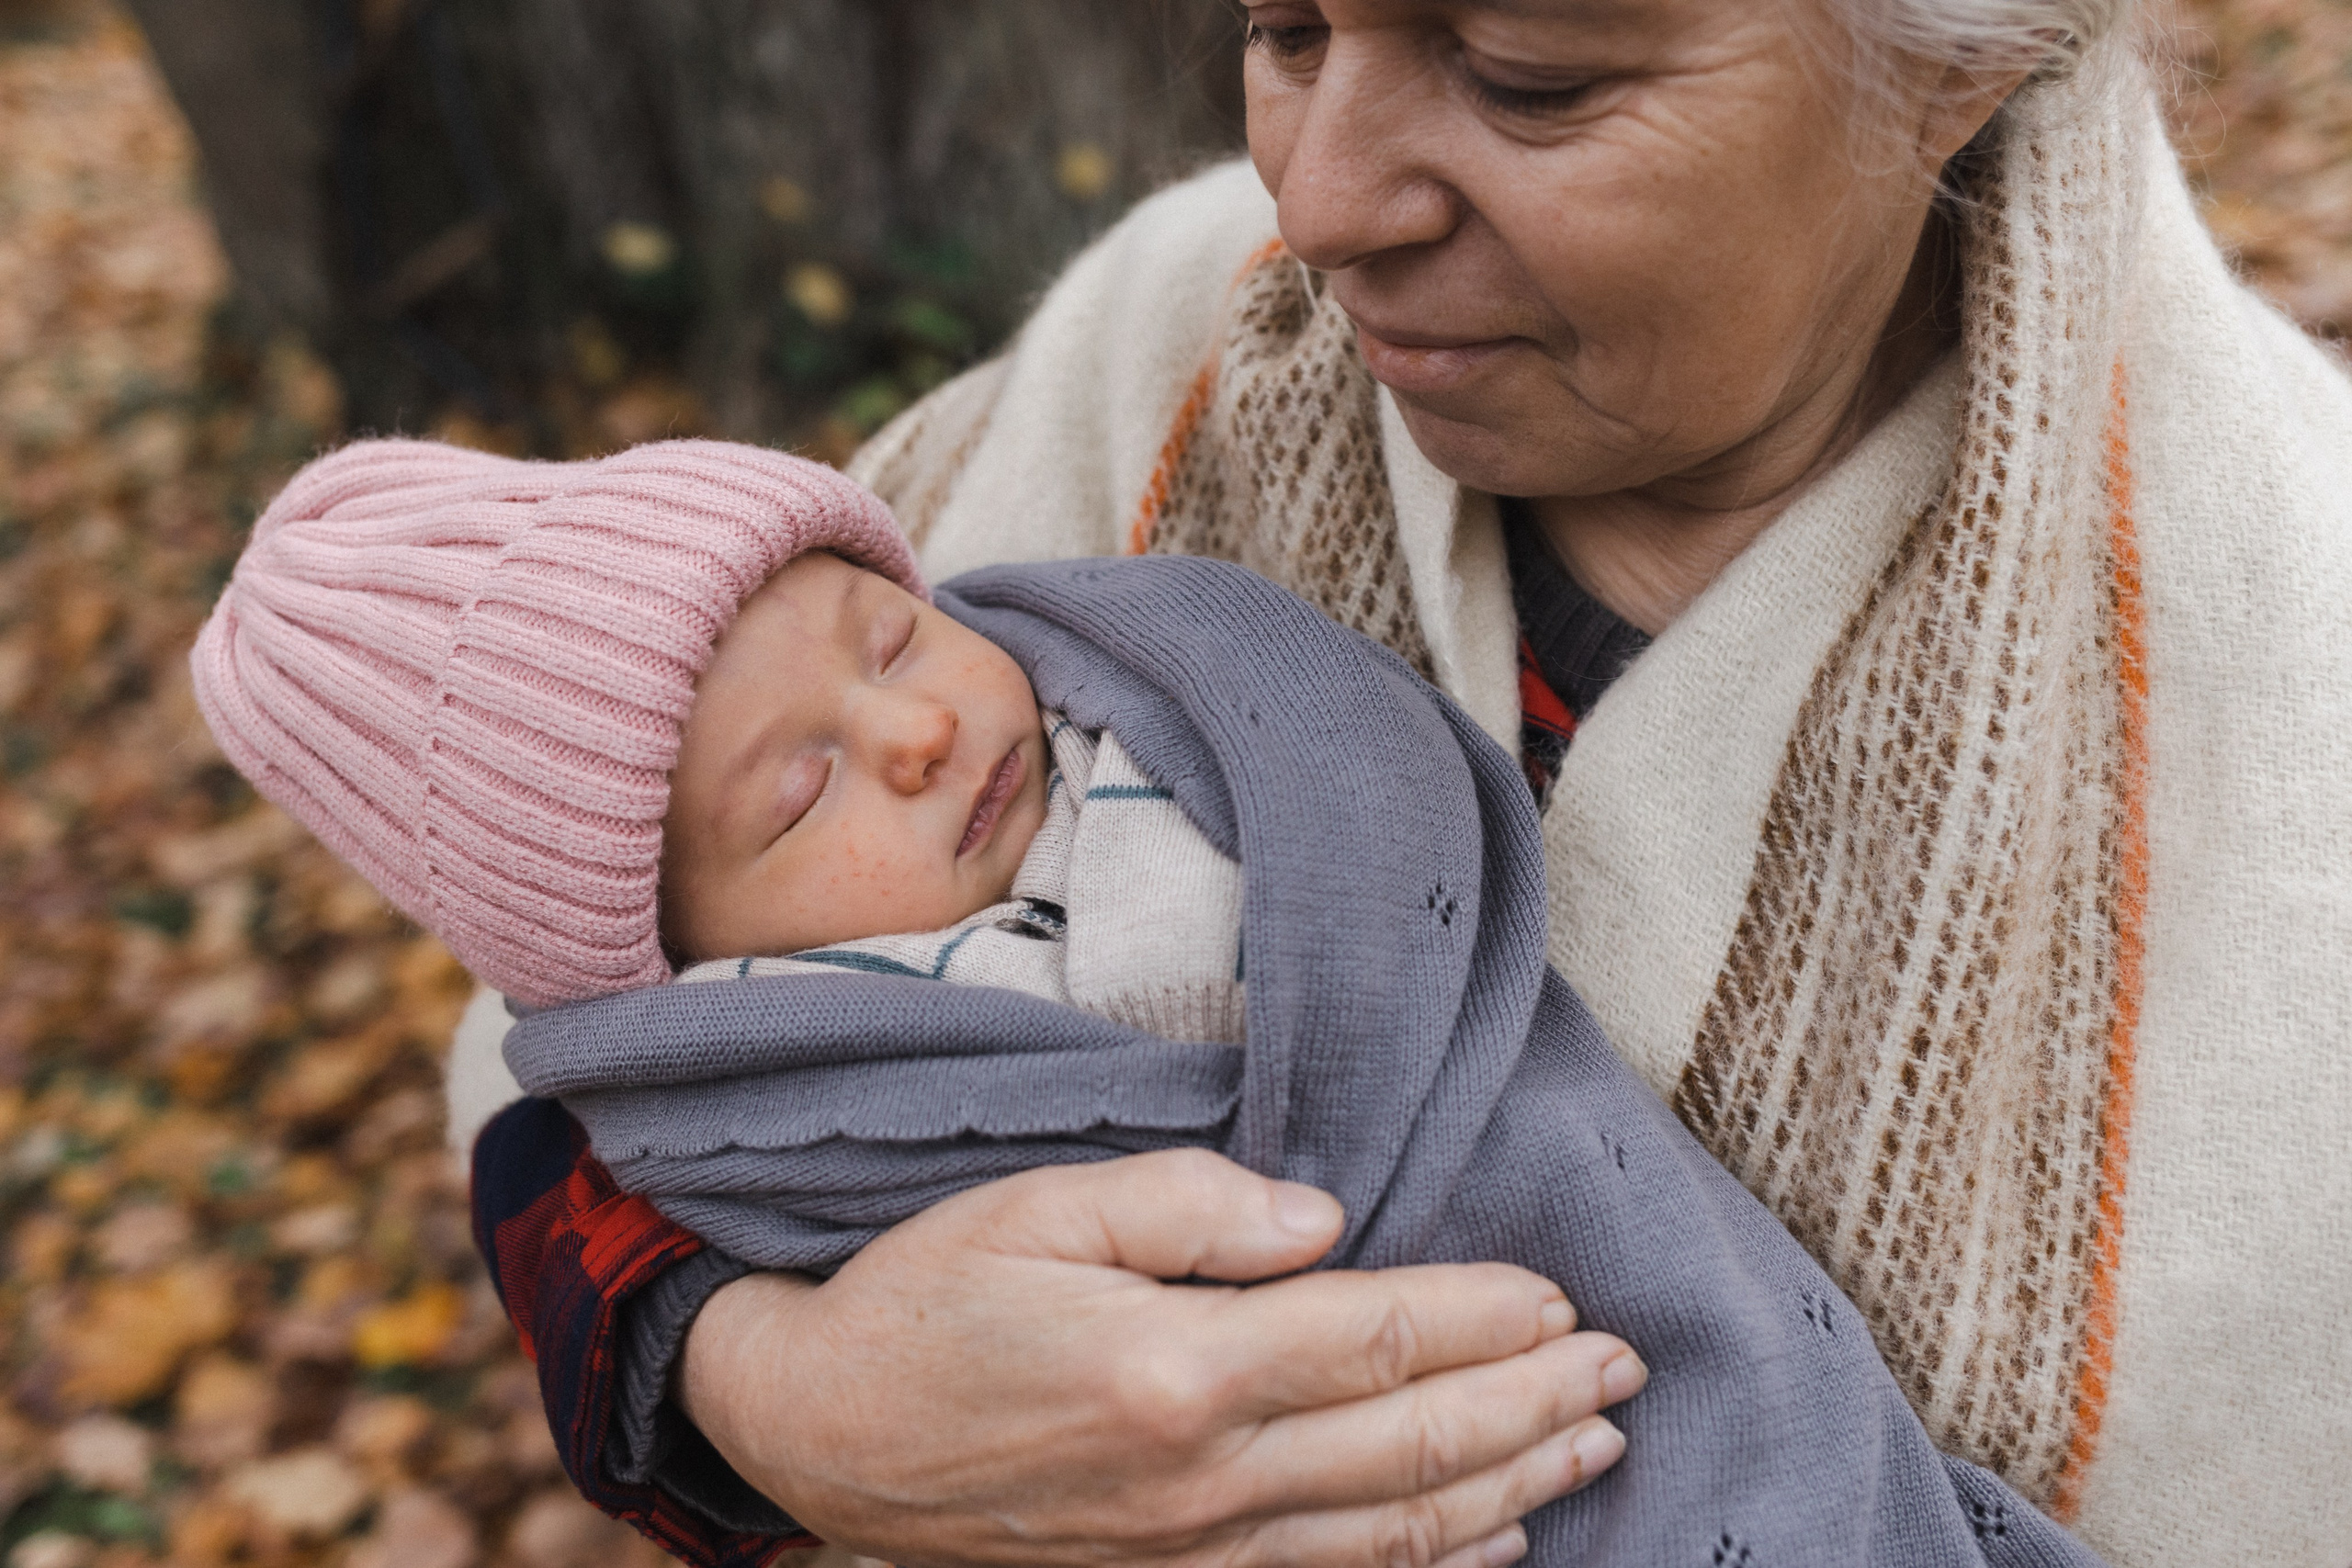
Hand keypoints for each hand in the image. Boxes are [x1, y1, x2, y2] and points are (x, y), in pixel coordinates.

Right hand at [679, 1149, 1644, 1567]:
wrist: (824, 1431)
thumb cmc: (928, 1297)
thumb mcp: (1037, 1205)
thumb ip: (1188, 1205)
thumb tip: (1321, 1222)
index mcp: (1176, 1366)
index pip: (1377, 1338)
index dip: (1484, 1316)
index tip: (1560, 1292)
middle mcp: (1202, 1478)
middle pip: (1413, 1443)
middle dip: (1536, 1403)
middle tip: (1624, 1365)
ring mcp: (1192, 1555)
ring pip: (1394, 1529)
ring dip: (1512, 1488)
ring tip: (1596, 1446)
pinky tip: (1494, 1546)